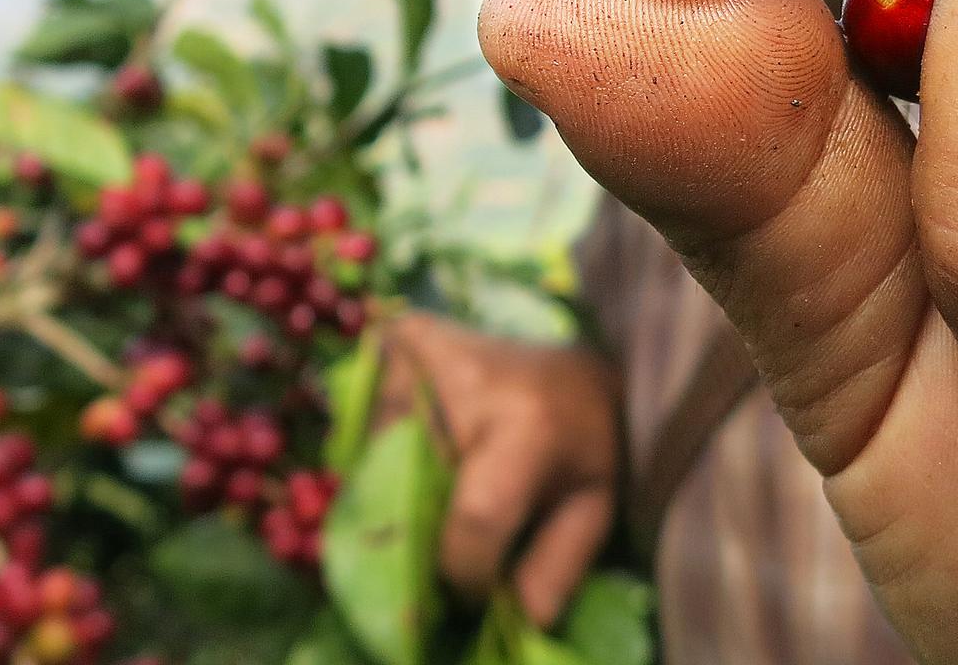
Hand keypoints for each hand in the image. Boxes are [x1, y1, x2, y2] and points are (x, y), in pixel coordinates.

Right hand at [375, 312, 619, 627]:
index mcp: (528, 425)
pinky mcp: (393, 339)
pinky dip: (377, 452)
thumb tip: (512, 619)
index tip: (477, 588)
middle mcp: (466, 376)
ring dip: (393, 489)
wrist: (573, 366)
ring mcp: (419, 350)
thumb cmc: (585, 445)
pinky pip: (363, 417)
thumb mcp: (594, 509)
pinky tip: (411, 456)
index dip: (467, 570)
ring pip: (375, 453)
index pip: (474, 518)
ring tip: (436, 489)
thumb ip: (556, 569)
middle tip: (446, 537)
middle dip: (421, 529)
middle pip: (408, 484)